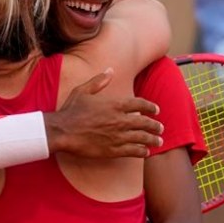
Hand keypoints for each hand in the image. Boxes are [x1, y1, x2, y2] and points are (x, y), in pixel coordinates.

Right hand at [46, 69, 163, 158]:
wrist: (62, 131)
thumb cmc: (71, 110)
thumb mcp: (83, 90)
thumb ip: (99, 81)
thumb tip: (110, 70)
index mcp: (115, 104)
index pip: (140, 104)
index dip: (151, 107)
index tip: (156, 110)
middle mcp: (120, 120)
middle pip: (145, 122)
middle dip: (155, 125)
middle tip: (160, 128)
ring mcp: (118, 136)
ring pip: (142, 138)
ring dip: (152, 140)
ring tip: (158, 142)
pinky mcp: (113, 149)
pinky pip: (133, 151)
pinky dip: (142, 151)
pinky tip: (145, 152)